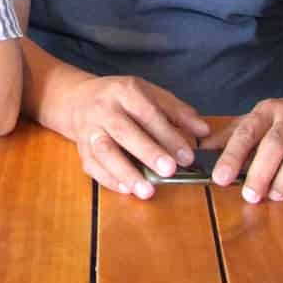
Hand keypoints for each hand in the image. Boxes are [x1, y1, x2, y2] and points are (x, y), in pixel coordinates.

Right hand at [67, 75, 208, 199]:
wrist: (78, 99)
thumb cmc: (122, 99)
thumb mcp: (150, 94)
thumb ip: (177, 112)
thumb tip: (203, 131)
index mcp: (124, 92)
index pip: (147, 113)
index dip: (168, 135)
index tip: (187, 156)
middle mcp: (103, 109)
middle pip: (123, 131)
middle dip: (147, 152)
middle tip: (169, 171)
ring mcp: (89, 129)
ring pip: (104, 151)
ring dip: (125, 172)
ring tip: (146, 191)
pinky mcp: (81, 148)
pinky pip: (92, 166)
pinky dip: (108, 180)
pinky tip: (127, 190)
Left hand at [207, 95, 282, 202]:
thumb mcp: (258, 120)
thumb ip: (231, 136)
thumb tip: (201, 151)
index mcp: (269, 111)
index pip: (246, 132)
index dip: (232, 156)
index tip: (219, 178)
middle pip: (274, 145)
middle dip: (260, 173)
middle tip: (249, 195)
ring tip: (273, 195)